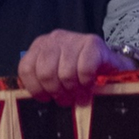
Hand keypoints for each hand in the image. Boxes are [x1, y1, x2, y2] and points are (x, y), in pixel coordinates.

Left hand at [17, 31, 135, 107]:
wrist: (112, 69)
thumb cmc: (80, 77)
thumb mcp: (56, 79)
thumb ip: (43, 84)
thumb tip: (37, 100)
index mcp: (40, 46)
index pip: (26, 68)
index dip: (37, 89)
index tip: (48, 98)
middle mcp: (54, 39)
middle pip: (45, 73)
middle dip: (57, 92)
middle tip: (67, 99)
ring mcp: (74, 38)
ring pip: (65, 73)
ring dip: (74, 90)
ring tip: (80, 94)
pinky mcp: (93, 42)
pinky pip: (84, 69)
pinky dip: (87, 82)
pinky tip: (90, 85)